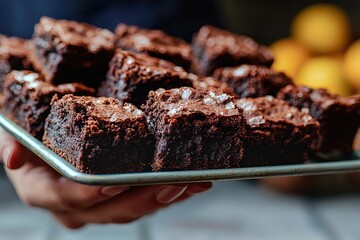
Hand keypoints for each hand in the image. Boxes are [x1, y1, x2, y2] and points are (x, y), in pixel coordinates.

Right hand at [0, 128, 211, 227]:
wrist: (46, 138)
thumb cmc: (32, 131)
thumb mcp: (14, 129)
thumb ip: (11, 141)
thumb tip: (11, 157)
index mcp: (43, 190)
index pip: (67, 198)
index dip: (91, 194)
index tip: (115, 183)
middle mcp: (73, 205)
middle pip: (110, 210)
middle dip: (144, 199)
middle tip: (173, 184)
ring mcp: (98, 204)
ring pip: (133, 208)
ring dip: (165, 197)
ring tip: (193, 182)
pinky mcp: (119, 197)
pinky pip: (145, 199)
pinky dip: (170, 191)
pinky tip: (192, 181)